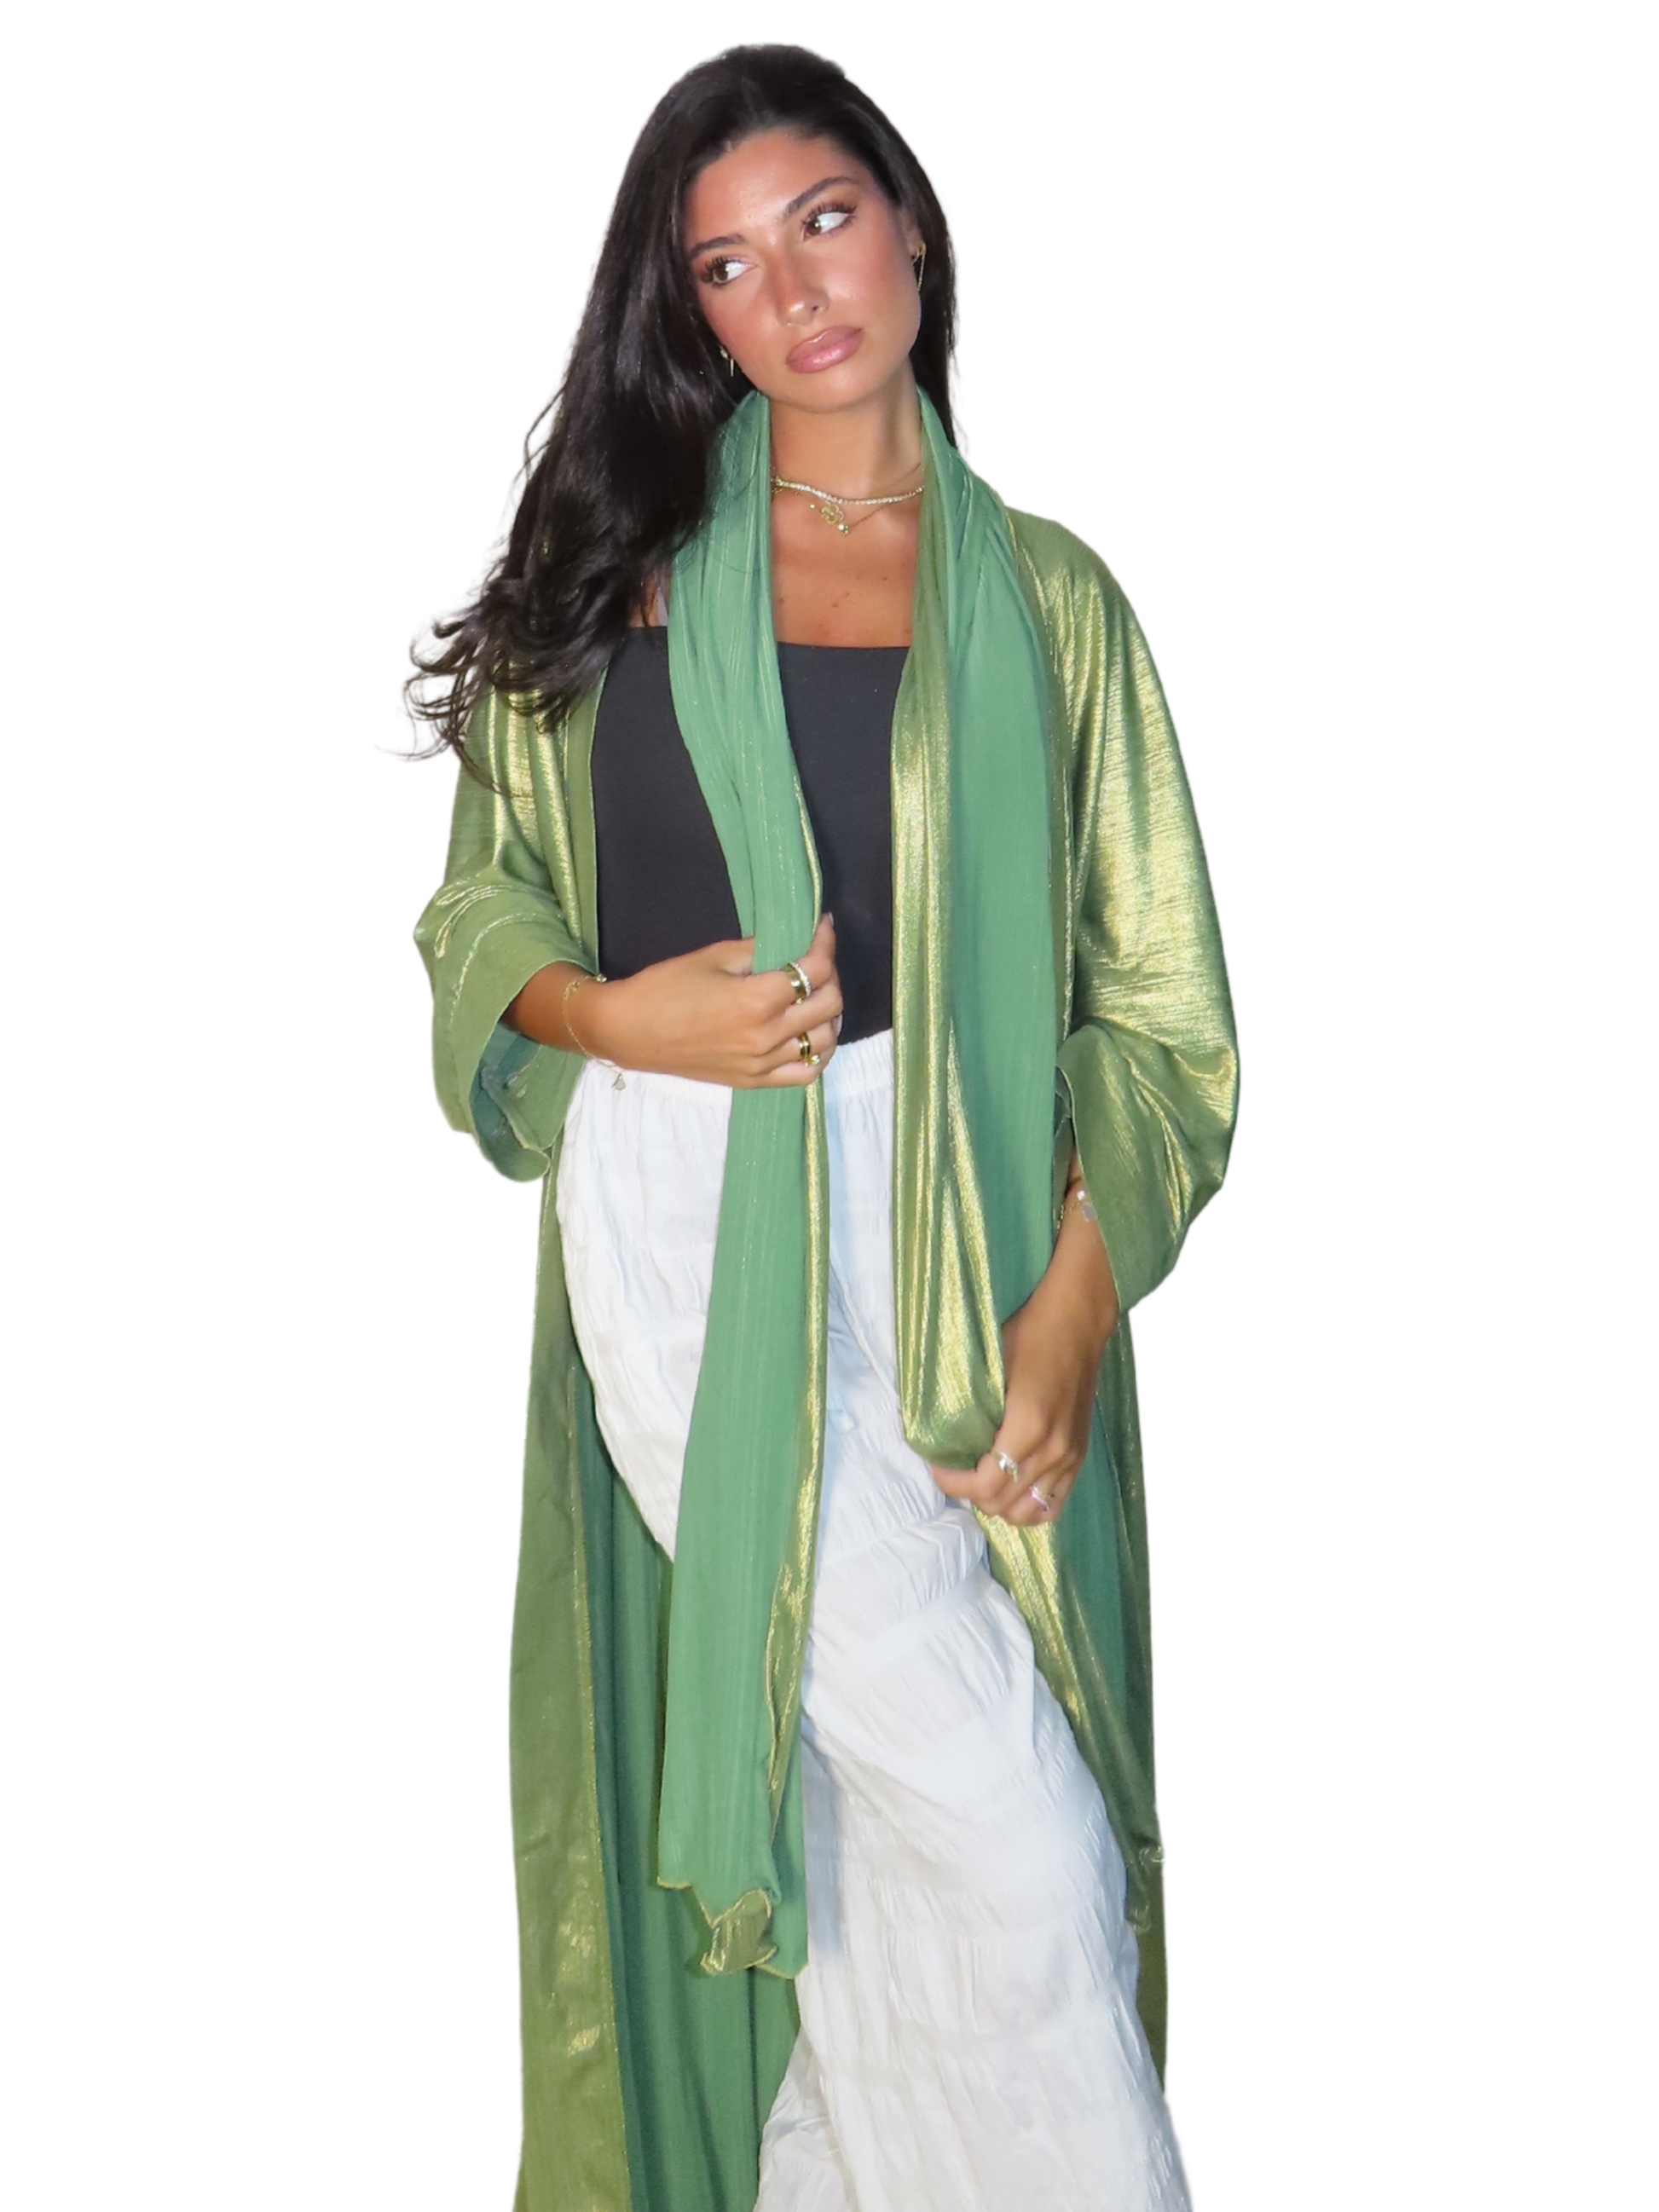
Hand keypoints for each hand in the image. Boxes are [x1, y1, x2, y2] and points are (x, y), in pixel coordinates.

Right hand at [513, 913, 842, 1087]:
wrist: (629, 1032)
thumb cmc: (665, 987)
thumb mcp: (713, 956)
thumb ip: (759, 950)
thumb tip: (792, 941)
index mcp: (756, 1000)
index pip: (814, 969)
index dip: (825, 942)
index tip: (823, 926)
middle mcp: (766, 1036)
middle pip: (829, 1003)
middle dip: (831, 973)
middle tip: (816, 958)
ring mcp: (763, 1063)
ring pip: (825, 1039)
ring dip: (830, 1013)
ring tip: (817, 995)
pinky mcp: (755, 1081)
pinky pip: (806, 1073)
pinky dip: (819, 1051)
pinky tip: (812, 1034)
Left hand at [927, 1180, 1118, 1526]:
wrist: (1076, 1321)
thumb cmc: (1028, 1335)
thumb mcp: (989, 1369)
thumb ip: (971, 1411)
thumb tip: (940, 1437)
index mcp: (1027, 1429)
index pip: (984, 1486)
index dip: (952, 1483)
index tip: (937, 1464)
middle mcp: (1052, 1452)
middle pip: (1003, 1504)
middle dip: (971, 1493)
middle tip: (954, 1470)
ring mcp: (1070, 1457)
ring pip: (1029, 1513)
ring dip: (1000, 1504)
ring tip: (982, 1481)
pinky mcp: (1080, 1456)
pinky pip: (1054, 1503)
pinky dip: (1029, 1504)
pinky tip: (1011, 1487)